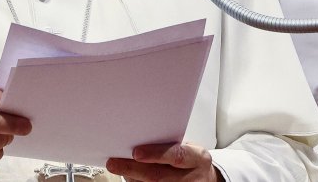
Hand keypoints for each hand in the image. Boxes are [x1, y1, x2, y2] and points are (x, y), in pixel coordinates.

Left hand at [106, 142, 222, 180]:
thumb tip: (136, 140)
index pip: (177, 155)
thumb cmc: (190, 160)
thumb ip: (167, 145)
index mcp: (198, 158)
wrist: (204, 178)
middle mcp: (193, 177)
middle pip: (160, 176)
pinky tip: (128, 177)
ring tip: (117, 168)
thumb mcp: (187, 147)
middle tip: (113, 163)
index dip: (156, 154)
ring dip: (133, 178)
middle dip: (134, 169)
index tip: (136, 152)